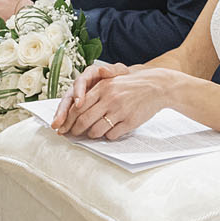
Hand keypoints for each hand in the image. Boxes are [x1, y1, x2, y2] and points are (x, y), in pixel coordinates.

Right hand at [52, 59, 126, 131]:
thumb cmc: (121, 78)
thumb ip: (113, 70)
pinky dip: (66, 121)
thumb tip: (104, 69)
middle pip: (69, 96)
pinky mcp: (79, 106)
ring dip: (61, 117)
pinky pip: (70, 113)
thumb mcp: (120, 72)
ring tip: (57, 127)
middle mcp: (81, 85)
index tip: (79, 103)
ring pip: (66, 106)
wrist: (125, 85)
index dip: (78, 92)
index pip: (80, 82)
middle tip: (60, 120)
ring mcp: (78, 95)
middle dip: (63, 109)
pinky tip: (62, 130)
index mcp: (89, 75)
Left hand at [57, 64, 175, 140]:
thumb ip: (94, 94)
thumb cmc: (130, 86)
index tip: (63, 127)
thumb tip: (75, 110)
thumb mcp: (111, 83)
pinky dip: (108, 136)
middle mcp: (110, 98)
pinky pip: (112, 135)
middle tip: (73, 134)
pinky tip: (109, 132)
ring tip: (92, 133)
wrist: (156, 86)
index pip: (78, 107)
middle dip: (76, 130)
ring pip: (96, 130)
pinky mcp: (130, 121)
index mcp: (102, 88)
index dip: (68, 119)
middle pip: (84, 120)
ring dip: (92, 135)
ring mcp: (120, 110)